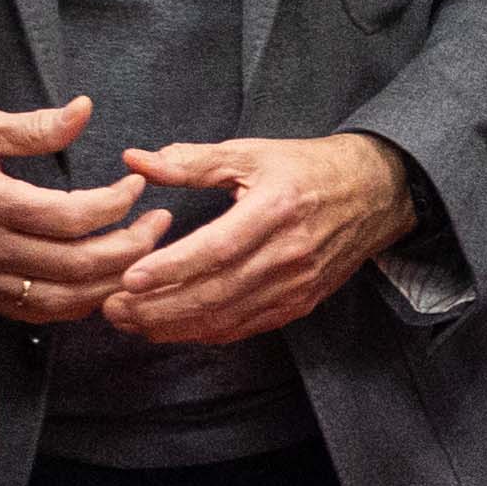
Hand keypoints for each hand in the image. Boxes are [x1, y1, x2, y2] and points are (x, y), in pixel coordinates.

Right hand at [0, 96, 168, 330]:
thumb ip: (31, 128)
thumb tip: (84, 109)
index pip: (70, 217)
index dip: (114, 204)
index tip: (136, 184)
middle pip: (77, 264)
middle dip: (131, 244)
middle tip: (160, 221)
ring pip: (64, 298)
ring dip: (114, 279)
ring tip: (144, 249)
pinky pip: (40, 312)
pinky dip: (81, 301)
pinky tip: (104, 278)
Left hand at [99, 132, 421, 346]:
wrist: (374, 193)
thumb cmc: (306, 168)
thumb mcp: (251, 153)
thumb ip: (192, 161)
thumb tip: (136, 160)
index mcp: (276, 209)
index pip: (217, 248)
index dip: (172, 267)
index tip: (129, 278)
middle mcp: (289, 253)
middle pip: (216, 292)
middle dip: (158, 306)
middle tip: (111, 307)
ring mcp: (296, 284)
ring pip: (227, 317)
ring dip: (173, 325)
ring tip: (129, 321)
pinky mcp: (299, 303)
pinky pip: (245, 326)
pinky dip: (204, 332)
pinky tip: (171, 327)